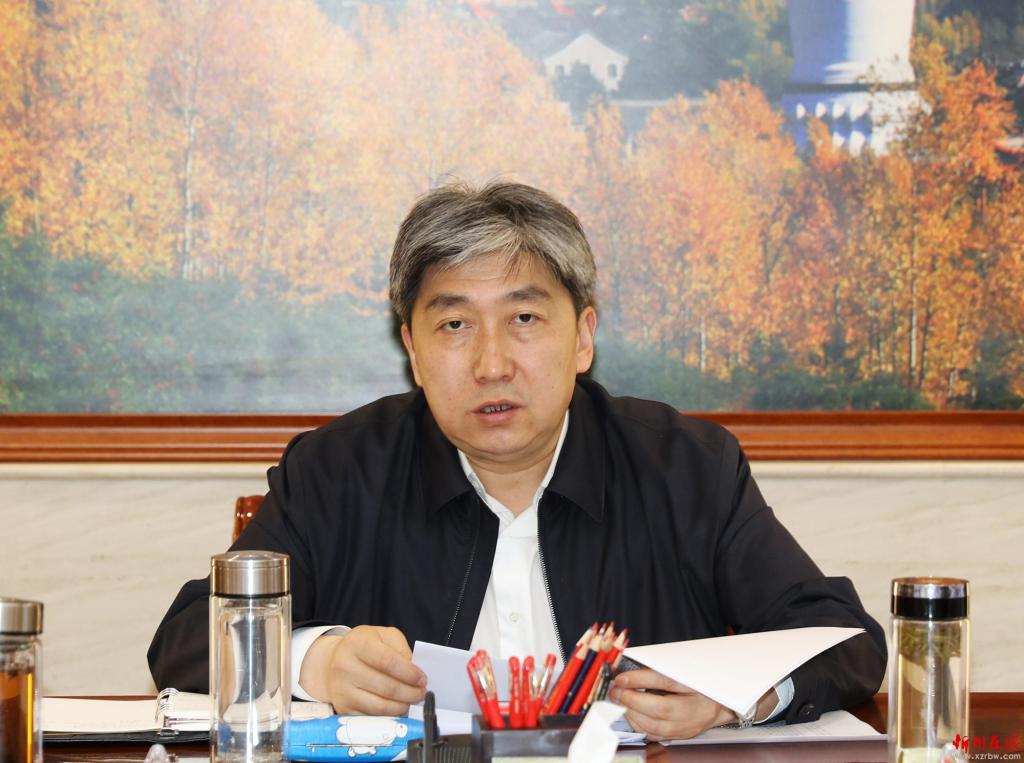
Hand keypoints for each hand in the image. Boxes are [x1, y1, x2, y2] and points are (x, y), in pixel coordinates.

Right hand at [299, 625, 426, 714]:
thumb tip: (415, 674)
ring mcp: (342, 690)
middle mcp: (345, 667)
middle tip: (422, 692)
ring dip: (402, 706)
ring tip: (412, 700)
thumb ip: (401, 650)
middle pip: (386, 687)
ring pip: (380, 706)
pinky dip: (389, 715)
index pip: (387, 662)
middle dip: (410, 692)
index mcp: (357, 643)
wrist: (335, 659)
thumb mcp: (384, 636)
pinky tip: (397, 707)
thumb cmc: (365, 646)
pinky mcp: (343, 707)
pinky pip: (372, 717)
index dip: (409, 673)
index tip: (422, 678)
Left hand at [606, 669, 735, 739]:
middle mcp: (696, 710)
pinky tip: (630, 714)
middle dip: (632, 700)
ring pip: (656, 726)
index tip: (621, 677)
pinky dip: (639, 725)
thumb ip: (660, 670)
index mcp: (699, 687)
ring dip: (632, 714)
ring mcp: (689, 727)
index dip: (641, 679)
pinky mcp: (681, 736)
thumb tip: (632, 671)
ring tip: (619, 702)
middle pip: (661, 709)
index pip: (667, 682)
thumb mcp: (684, 671)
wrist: (720, 704)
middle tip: (616, 691)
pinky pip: (655, 735)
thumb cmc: (700, 684)